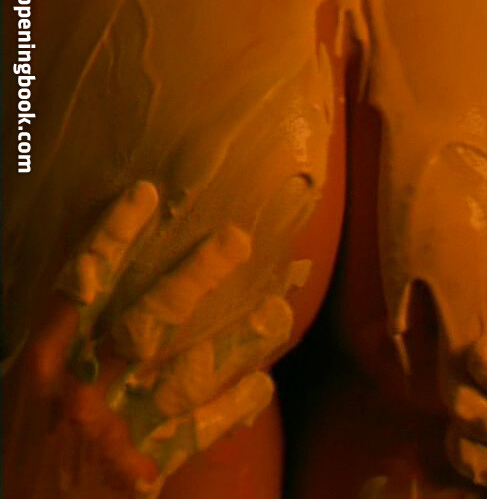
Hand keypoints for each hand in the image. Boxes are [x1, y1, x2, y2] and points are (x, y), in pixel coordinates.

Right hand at [11, 181, 290, 496]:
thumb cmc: (33, 440)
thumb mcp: (37, 384)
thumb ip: (73, 339)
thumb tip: (110, 278)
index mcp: (48, 362)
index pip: (80, 286)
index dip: (111, 239)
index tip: (146, 197)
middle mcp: (82, 388)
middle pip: (145, 321)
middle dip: (194, 278)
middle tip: (236, 240)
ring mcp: (115, 428)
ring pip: (187, 374)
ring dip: (236, 342)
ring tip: (276, 313)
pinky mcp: (141, 467)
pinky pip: (198, 432)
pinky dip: (231, 407)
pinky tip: (262, 385)